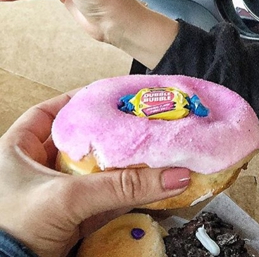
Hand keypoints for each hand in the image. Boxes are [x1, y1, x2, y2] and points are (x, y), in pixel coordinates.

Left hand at [0, 93, 189, 256]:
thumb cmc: (17, 229)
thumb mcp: (69, 197)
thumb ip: (121, 185)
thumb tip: (173, 176)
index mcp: (17, 150)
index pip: (50, 113)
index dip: (78, 101)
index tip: (108, 96)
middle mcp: (36, 169)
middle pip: (80, 141)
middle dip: (110, 133)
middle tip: (137, 120)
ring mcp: (55, 193)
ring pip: (95, 170)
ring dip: (121, 164)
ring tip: (149, 147)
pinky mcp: (71, 217)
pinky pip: (104, 197)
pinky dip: (125, 192)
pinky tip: (147, 183)